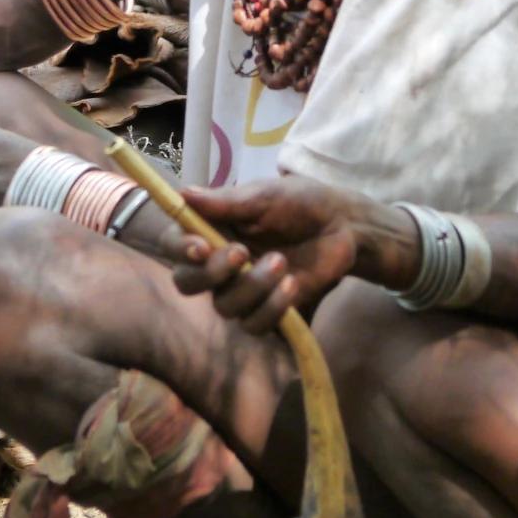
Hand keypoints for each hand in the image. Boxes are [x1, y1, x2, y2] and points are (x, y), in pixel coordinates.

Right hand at [170, 176, 389, 333]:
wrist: (343, 225)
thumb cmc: (300, 202)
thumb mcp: (265, 196)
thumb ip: (226, 201)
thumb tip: (184, 192)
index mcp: (211, 230)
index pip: (174, 245)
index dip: (179, 249)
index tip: (200, 246)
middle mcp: (219, 264)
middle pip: (187, 283)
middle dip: (211, 273)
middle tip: (241, 253)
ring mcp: (242, 291)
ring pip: (225, 306)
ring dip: (252, 286)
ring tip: (281, 262)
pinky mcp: (268, 311)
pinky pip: (255, 324)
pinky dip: (272, 306)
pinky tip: (292, 283)